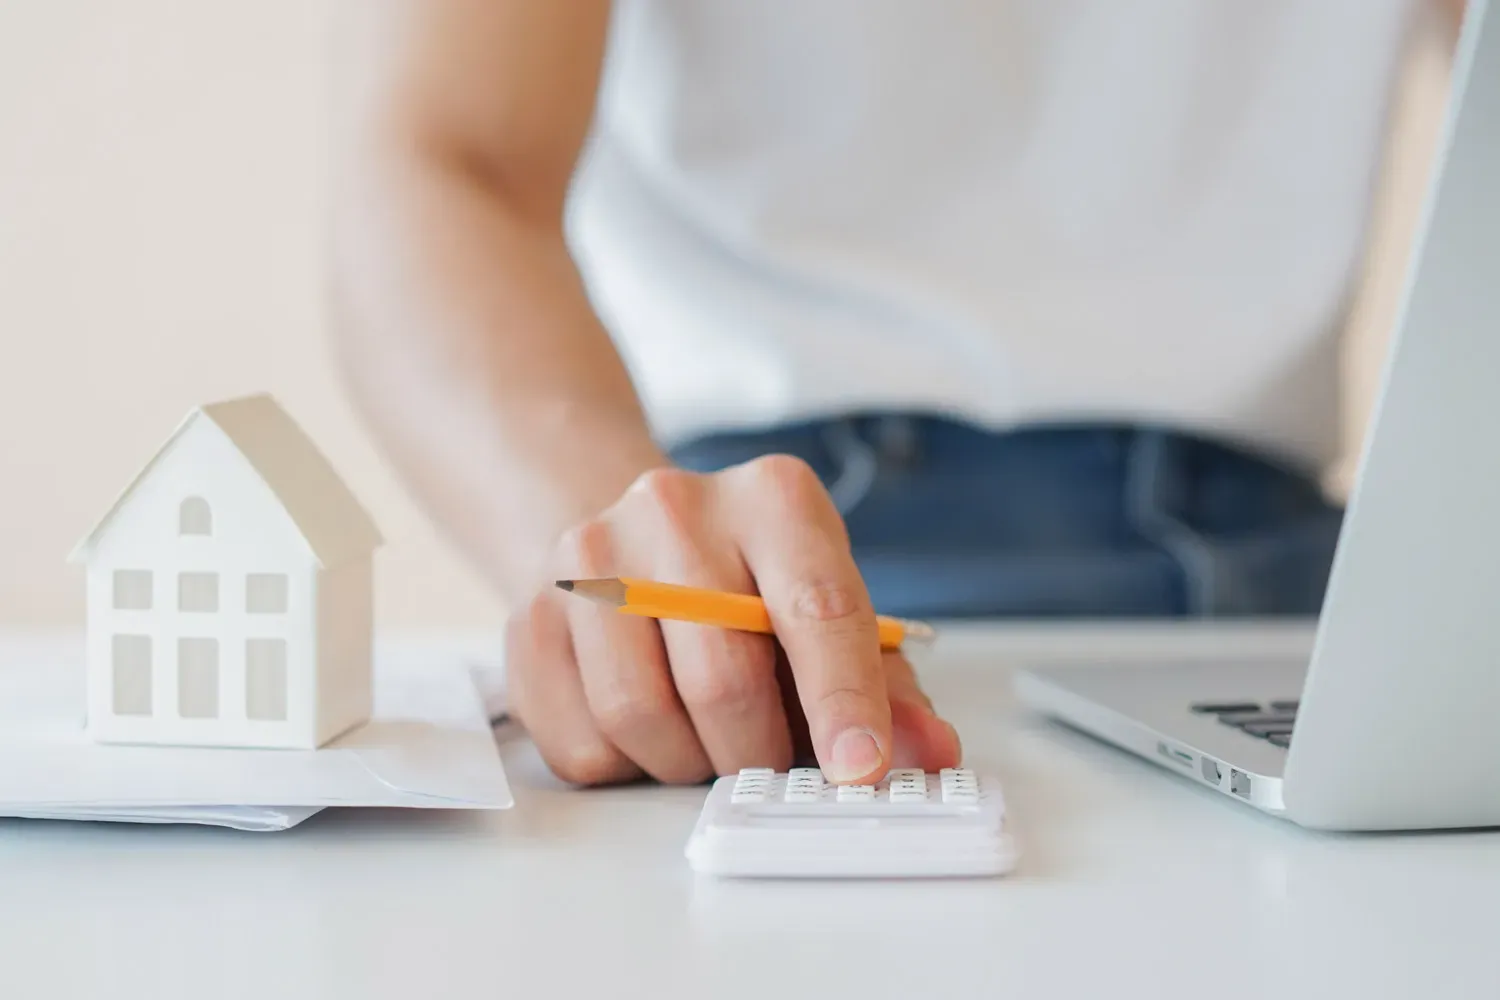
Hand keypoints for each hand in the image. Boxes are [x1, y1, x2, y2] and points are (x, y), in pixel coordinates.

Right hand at [505, 455, 962, 785]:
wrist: (630, 539)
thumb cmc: (748, 585)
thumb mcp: (827, 609)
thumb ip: (885, 684)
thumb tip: (929, 750)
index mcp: (773, 498)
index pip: (817, 607)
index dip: (843, 701)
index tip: (858, 768)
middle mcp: (676, 507)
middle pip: (722, 676)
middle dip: (756, 752)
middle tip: (767, 761)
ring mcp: (590, 556)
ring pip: (639, 715)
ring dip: (686, 764)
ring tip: (704, 741)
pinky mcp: (529, 614)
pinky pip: (579, 740)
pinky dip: (624, 766)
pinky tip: (645, 730)